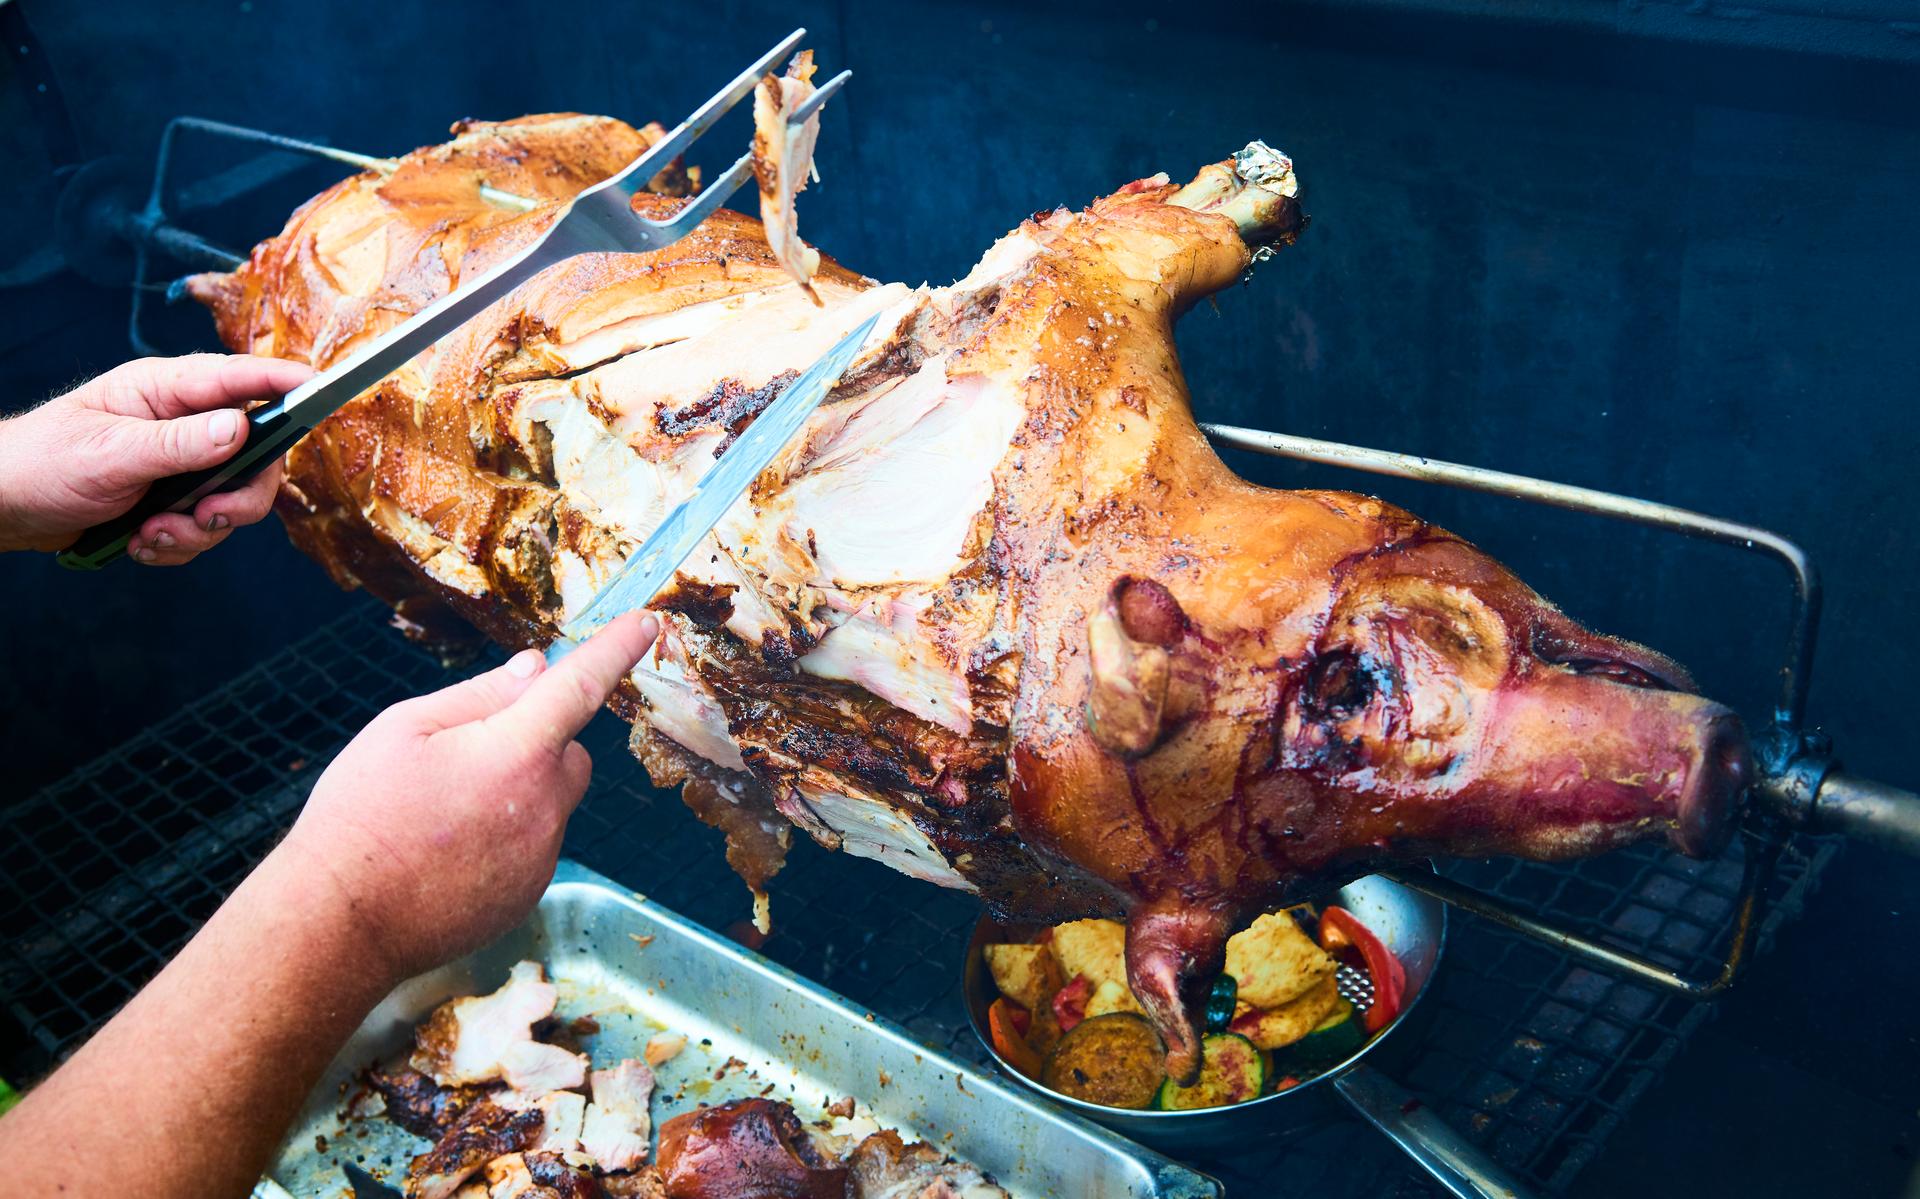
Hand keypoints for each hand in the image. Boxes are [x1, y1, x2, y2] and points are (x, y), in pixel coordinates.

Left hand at [0, 353, 313, 560]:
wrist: (5, 506)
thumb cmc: (42, 462)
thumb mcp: (110, 454)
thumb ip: (178, 444)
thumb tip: (241, 429)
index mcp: (166, 390)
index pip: (239, 378)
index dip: (285, 382)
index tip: (326, 387)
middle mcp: (183, 422)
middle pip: (256, 456)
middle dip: (237, 499)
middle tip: (207, 518)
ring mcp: (182, 462)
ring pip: (234, 500)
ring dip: (198, 530)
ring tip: (150, 535)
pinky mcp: (174, 498)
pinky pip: (206, 528)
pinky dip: (179, 544)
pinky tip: (141, 542)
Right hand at [273, 613, 659, 982]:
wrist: (342, 923)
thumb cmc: (363, 816)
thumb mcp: (405, 730)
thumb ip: (479, 696)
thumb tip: (534, 669)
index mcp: (517, 752)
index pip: (583, 685)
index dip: (617, 649)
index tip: (647, 624)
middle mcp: (546, 806)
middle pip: (568, 753)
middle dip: (535, 744)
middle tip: (467, 758)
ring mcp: (542, 856)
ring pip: (550, 803)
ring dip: (518, 795)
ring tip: (443, 815)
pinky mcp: (530, 893)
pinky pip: (534, 846)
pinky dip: (506, 839)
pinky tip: (449, 853)